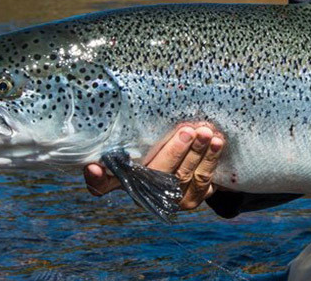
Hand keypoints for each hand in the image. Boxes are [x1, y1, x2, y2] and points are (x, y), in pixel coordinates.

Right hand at [83, 123, 224, 209]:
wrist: (190, 163)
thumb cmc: (158, 147)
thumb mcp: (143, 141)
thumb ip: (134, 134)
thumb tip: (125, 110)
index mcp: (123, 178)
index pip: (102, 183)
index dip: (96, 178)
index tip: (92, 167)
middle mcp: (143, 193)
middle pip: (156, 176)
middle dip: (173, 152)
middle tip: (187, 131)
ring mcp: (169, 199)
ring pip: (184, 177)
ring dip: (197, 154)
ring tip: (206, 133)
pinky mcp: (192, 199)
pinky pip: (204, 180)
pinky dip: (211, 160)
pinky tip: (217, 142)